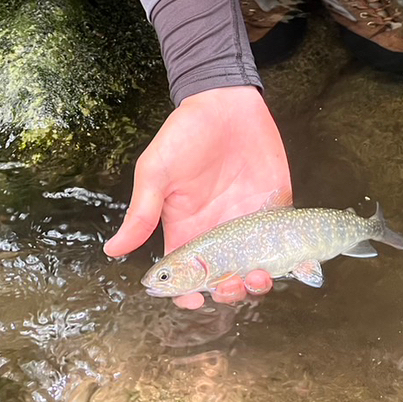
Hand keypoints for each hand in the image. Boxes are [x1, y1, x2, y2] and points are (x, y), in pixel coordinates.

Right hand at [103, 86, 291, 308]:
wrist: (226, 101)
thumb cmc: (185, 133)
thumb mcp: (156, 171)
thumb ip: (141, 212)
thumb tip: (113, 250)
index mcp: (185, 231)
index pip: (186, 279)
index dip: (187, 297)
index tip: (193, 300)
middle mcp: (217, 235)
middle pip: (223, 283)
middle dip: (228, 294)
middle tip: (231, 283)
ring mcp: (248, 225)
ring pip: (255, 271)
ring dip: (257, 285)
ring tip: (258, 276)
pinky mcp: (274, 210)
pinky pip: (284, 246)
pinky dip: (290, 263)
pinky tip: (289, 265)